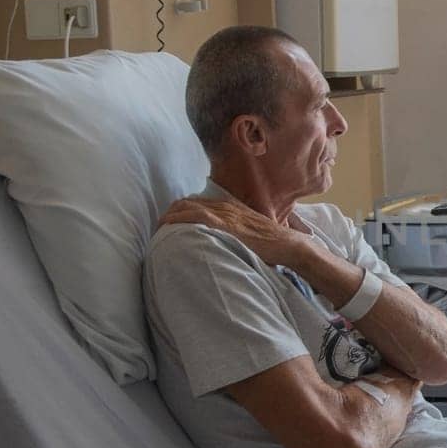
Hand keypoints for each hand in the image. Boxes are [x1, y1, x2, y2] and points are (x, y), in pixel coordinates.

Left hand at [160, 197, 319, 267]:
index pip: (197, 202)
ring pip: (187, 207)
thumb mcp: (250, 232)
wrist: (288, 245)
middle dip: (170, 213)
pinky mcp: (225, 225)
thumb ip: (235, 232)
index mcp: (230, 207)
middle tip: (160, 228)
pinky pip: (196, 217)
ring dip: (169, 216)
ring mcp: (225, 215)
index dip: (180, 210)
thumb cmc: (272, 244)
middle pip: (187, 202)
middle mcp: (225, 207)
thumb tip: (224, 243)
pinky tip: (167, 227)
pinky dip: (178, 220)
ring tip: (159, 229)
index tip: (169, 222)